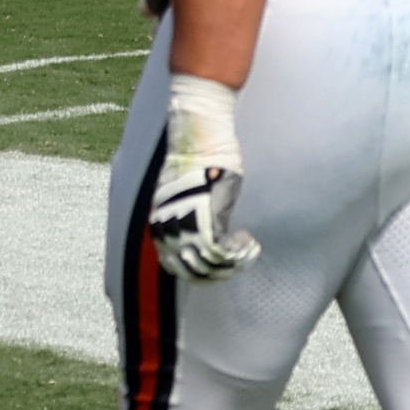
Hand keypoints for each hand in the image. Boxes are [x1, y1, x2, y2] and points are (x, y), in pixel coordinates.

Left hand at [140, 72, 256, 281]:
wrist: (202, 136)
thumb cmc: (199, 160)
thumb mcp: (185, 194)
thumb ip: (185, 217)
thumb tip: (198, 238)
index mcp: (160, 224)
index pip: (174, 266)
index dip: (199, 273)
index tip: (218, 266)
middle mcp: (168, 228)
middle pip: (191, 271)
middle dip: (217, 273)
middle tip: (236, 262)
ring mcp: (186, 225)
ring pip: (208, 265)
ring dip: (232, 264)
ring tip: (245, 251)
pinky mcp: (207, 218)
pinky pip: (221, 253)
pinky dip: (239, 253)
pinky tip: (249, 241)